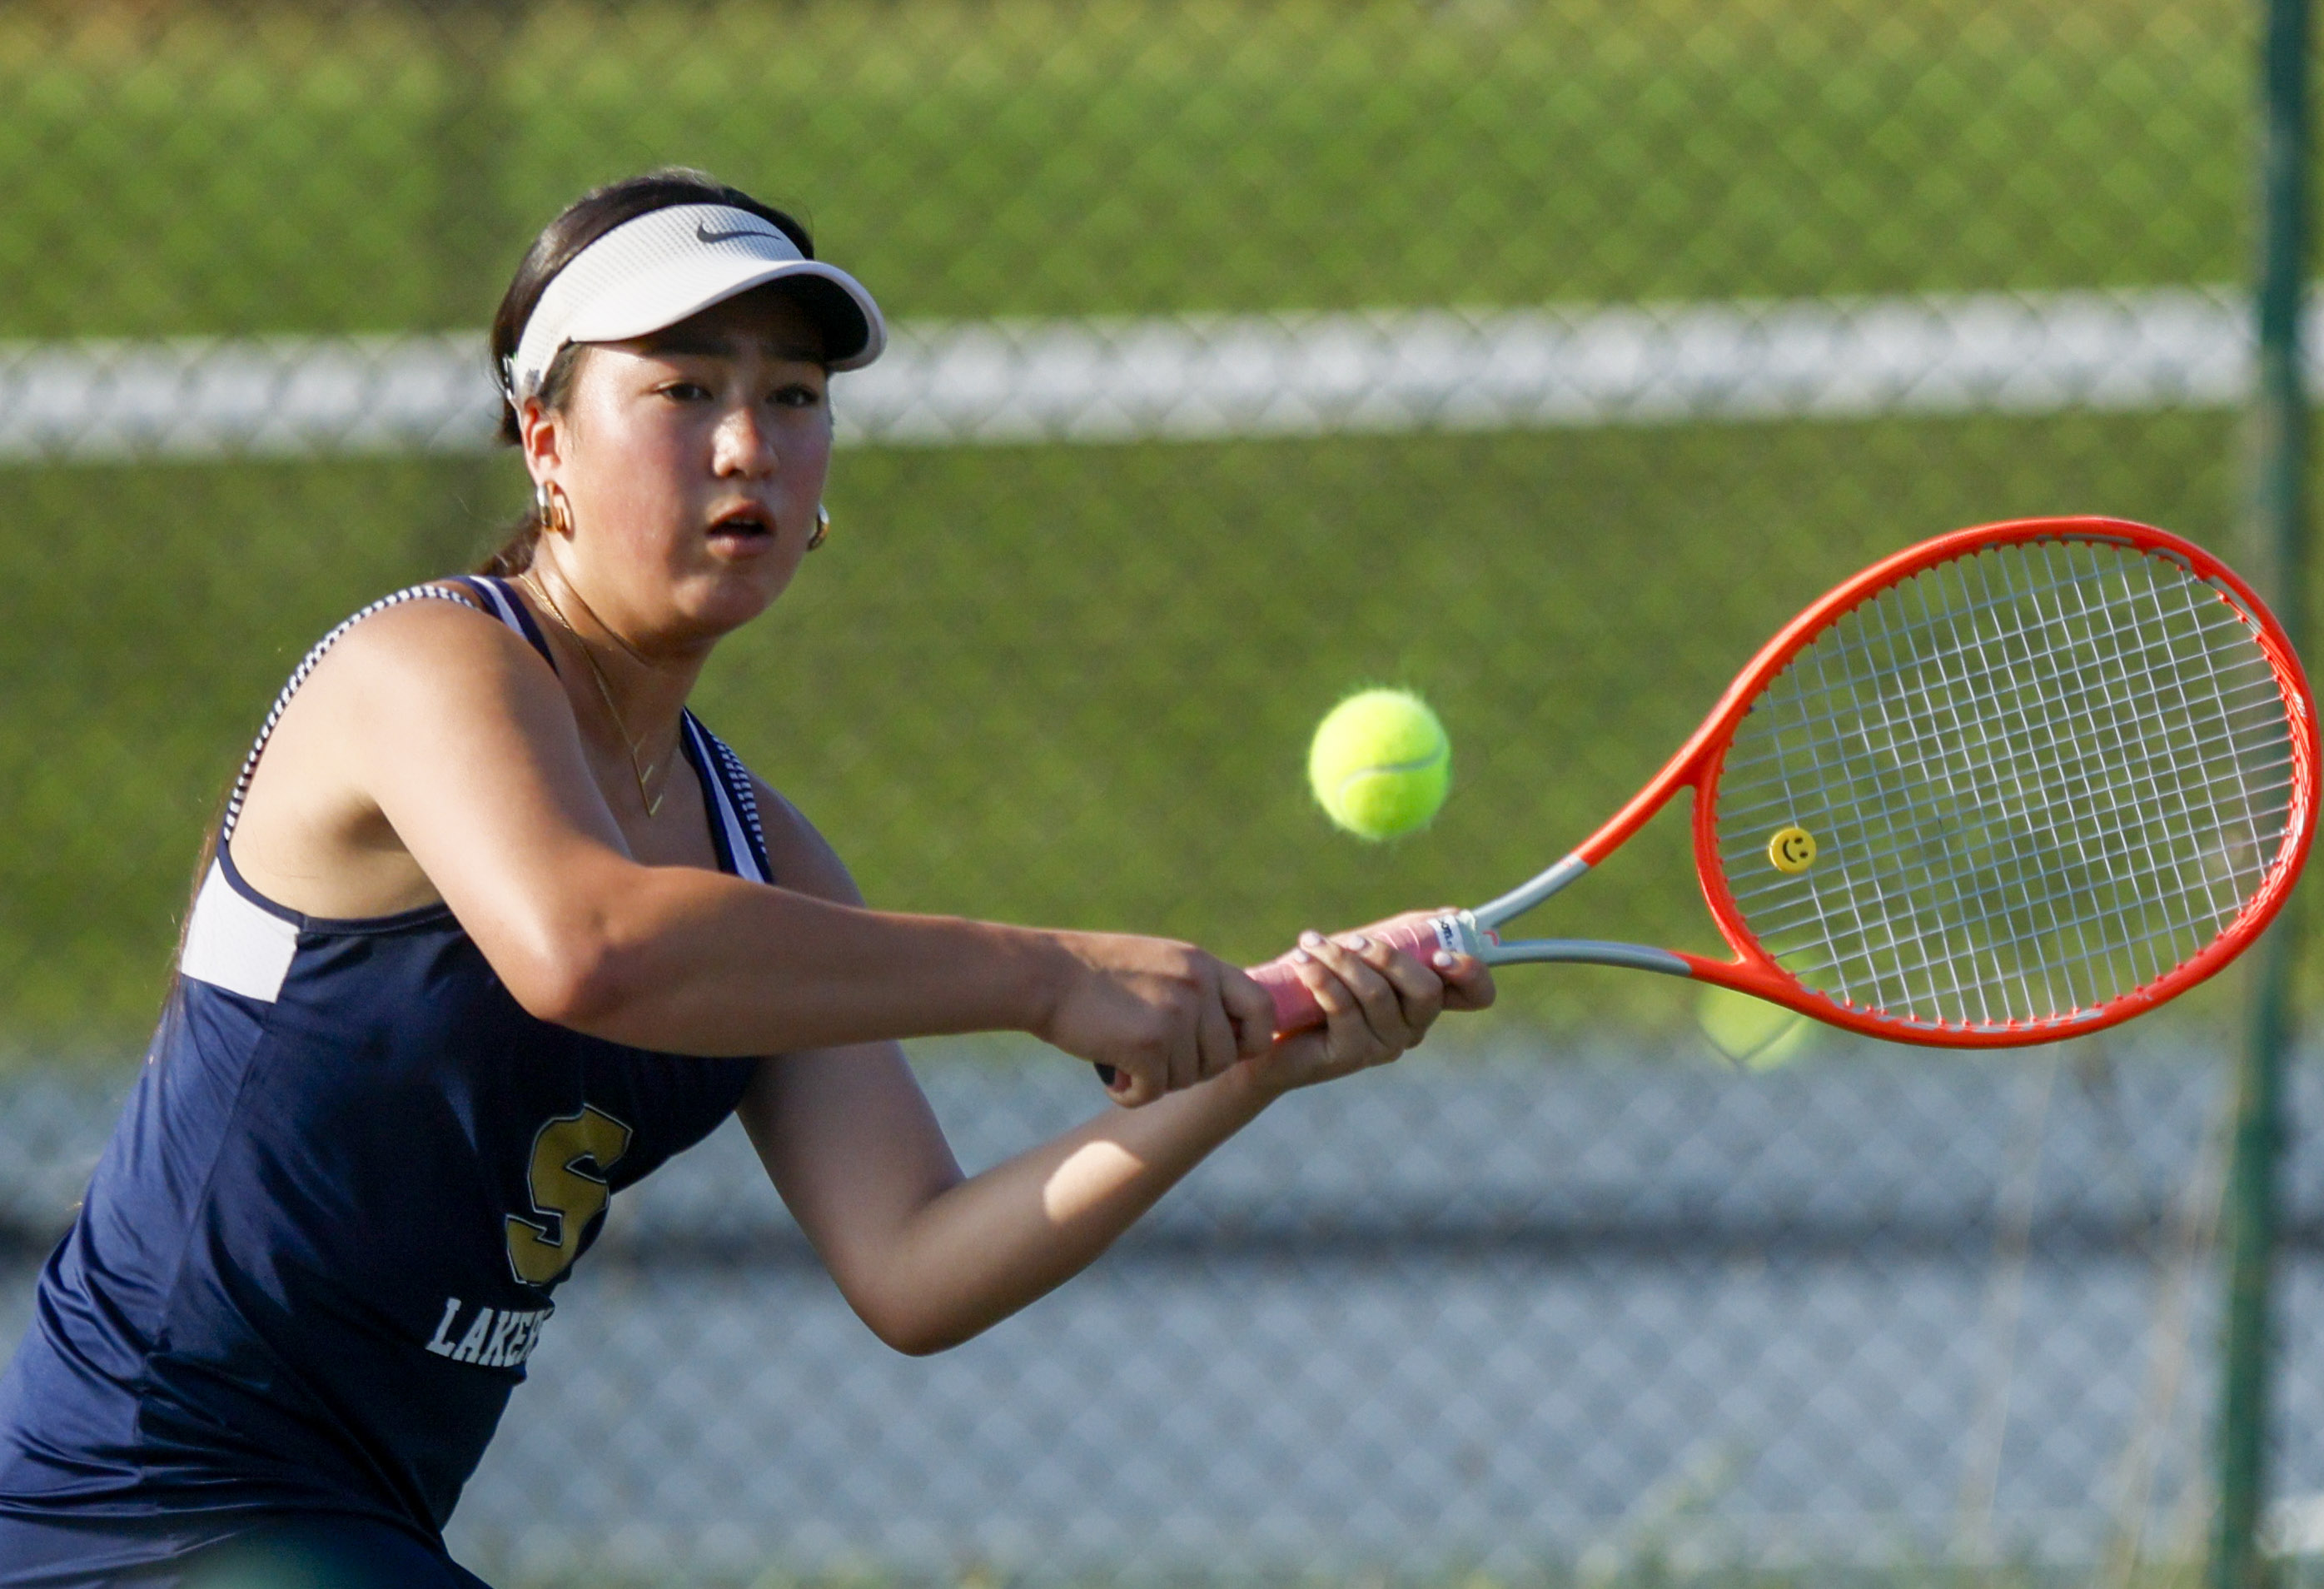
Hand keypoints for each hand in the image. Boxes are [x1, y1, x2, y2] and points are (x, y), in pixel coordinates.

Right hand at [1038, 930, 1276, 1106]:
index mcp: (1203, 964)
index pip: (1263, 1008)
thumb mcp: (1158, 963)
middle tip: (1154, 1061)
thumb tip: (1226, 1031)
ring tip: (1124, 1060)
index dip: (1251, 1040)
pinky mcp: (1149, 1044)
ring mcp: (1176, 1014)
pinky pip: (1155, 1092)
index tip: (1224, 1051)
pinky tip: (1112, 1078)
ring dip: (1157, 1081)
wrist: (1044, 974)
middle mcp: (1197, 986)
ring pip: (1188, 1078)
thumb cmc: (1092, 974)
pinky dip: (1131, 1094)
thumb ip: (1195, 989)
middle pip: (1224, 1057)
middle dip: (1192, 1070)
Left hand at [1243, 911, 1495, 1096]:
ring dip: (1343, 961)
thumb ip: (1404, 936)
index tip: (1442, 953)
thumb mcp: (1364, 953)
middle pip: (1427, 992)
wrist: (1267, 1030)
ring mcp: (1384, 1046)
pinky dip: (1322, 978)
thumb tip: (1451, 914)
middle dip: (1390, 957)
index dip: (1472, 973)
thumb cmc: (1319, 985)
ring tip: (1311, 943)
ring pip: (1379, 996)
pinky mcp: (1351, 1056)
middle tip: (1354, 939)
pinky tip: (1302, 962)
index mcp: (1424, 1000)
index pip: (1476, 994)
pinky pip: (1344, 1009)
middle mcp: (1412, 1027)